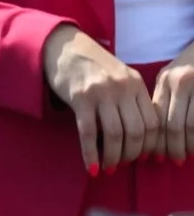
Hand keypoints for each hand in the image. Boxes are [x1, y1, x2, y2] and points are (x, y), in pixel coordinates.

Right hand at [44, 24, 158, 172]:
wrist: (64, 48)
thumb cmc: (92, 67)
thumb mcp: (120, 78)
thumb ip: (131, 100)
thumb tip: (139, 136)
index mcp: (136, 84)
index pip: (152, 123)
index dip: (149, 146)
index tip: (140, 157)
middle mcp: (123, 88)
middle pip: (136, 131)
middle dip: (131, 154)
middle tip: (122, 164)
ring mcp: (101, 93)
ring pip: (115, 134)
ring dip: (112, 157)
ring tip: (108, 167)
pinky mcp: (80, 99)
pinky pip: (88, 133)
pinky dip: (91, 154)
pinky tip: (91, 167)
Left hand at [156, 42, 193, 163]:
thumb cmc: (191, 63)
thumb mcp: (172, 76)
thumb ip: (162, 98)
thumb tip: (153, 132)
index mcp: (166, 80)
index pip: (156, 116)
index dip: (154, 139)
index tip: (154, 155)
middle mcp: (182, 83)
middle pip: (174, 125)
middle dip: (173, 147)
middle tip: (174, 159)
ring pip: (192, 125)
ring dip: (190, 145)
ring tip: (187, 155)